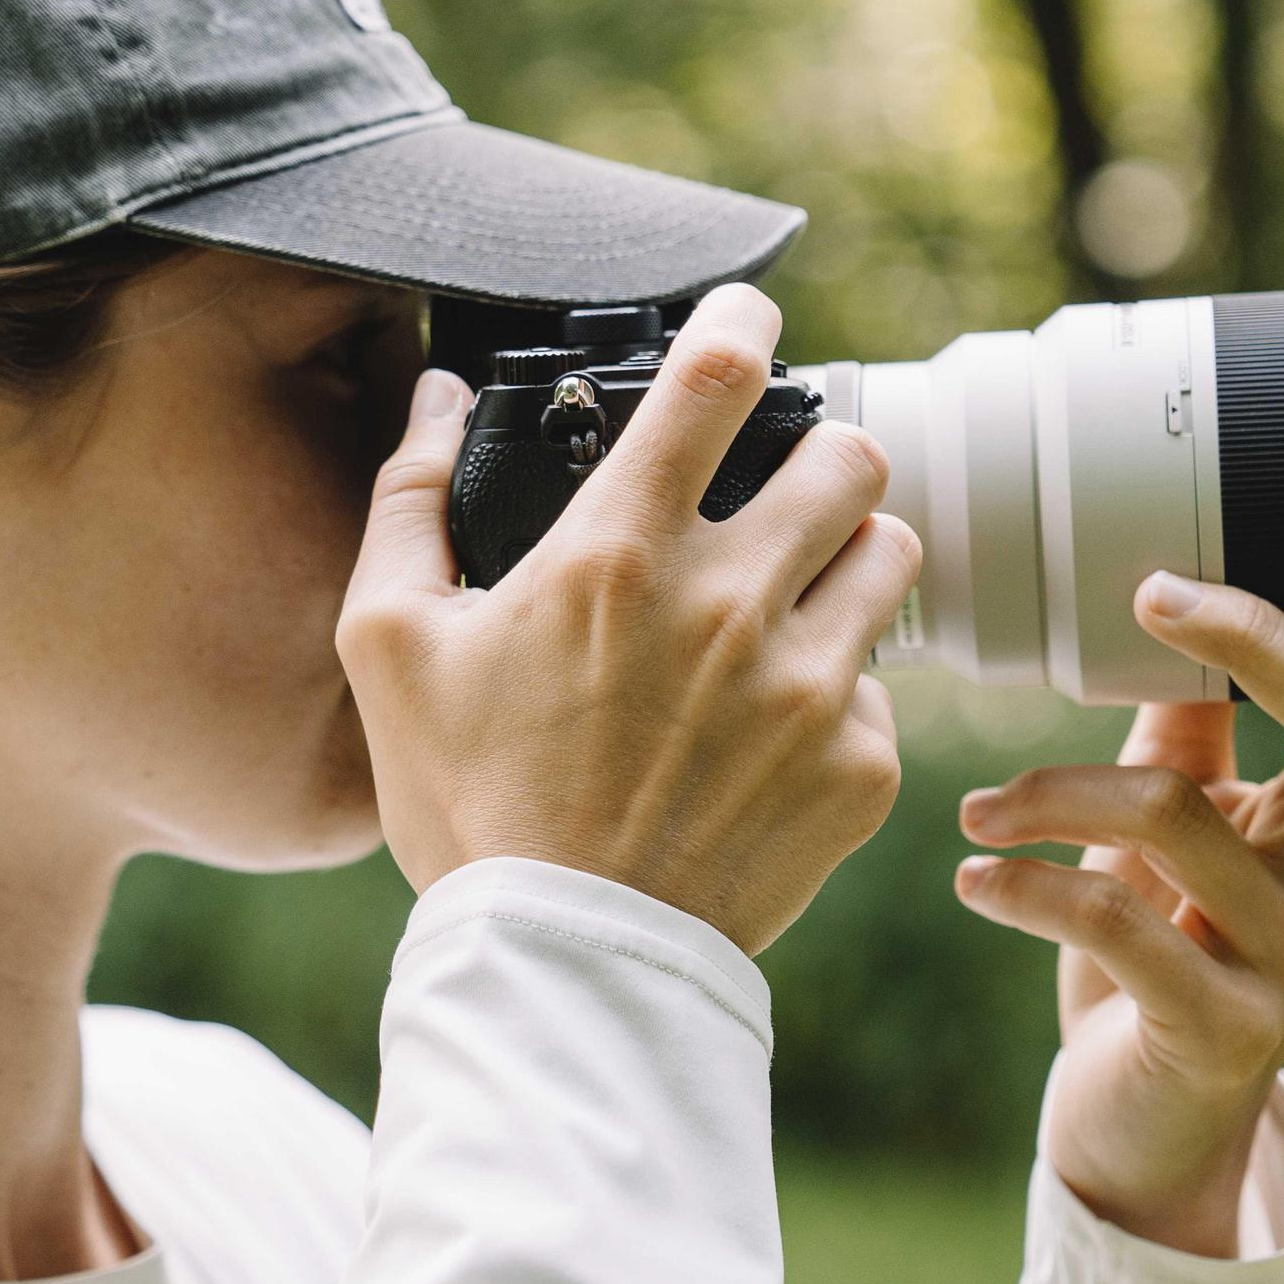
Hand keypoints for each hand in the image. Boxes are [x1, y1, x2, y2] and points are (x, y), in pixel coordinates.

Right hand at [339, 283, 921, 954]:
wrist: (565, 967)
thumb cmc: (469, 804)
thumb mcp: (388, 645)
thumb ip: (408, 498)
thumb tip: (431, 396)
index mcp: (619, 552)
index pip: (721, 376)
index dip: (746, 318)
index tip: (749, 315)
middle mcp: (732, 602)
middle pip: (853, 454)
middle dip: (820, 458)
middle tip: (782, 492)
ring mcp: (809, 687)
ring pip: (894, 555)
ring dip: (849, 560)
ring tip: (793, 602)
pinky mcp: (859, 768)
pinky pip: (881, 689)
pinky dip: (837, 695)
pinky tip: (772, 733)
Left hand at [952, 574, 1283, 1254]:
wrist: (1137, 1133)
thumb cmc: (1153, 965)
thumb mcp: (1175, 841)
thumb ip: (1185, 740)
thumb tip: (1167, 613)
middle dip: (1253, 643)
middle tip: (1154, 597)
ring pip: (1173, 808)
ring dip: (1048, 793)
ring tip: (979, 813)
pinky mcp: (1226, 1028)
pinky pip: (1114, 917)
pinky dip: (1024, 883)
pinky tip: (976, 881)